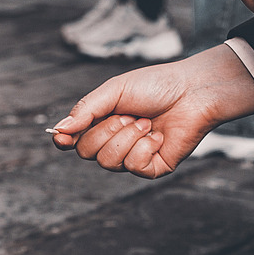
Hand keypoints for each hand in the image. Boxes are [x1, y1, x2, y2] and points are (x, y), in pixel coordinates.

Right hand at [50, 45, 253, 177]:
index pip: (73, 141)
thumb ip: (86, 110)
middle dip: (106, 131)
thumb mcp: (115, 90)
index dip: (64, 140)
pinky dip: (145, 147)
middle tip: (129, 115)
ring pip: (109, 162)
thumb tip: (60, 129)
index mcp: (102, 123)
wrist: (193, 91)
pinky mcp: (152, 168)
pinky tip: (158, 136)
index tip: (62, 137)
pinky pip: (134, 166)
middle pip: (86, 152)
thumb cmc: (156, 86)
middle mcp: (114, 143)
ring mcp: (132, 157)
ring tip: (147, 122)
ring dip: (128, 137)